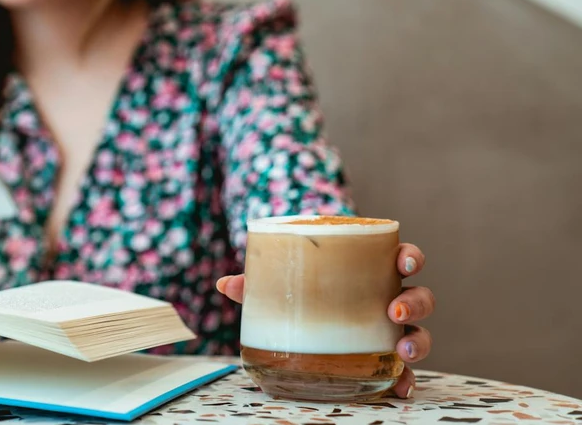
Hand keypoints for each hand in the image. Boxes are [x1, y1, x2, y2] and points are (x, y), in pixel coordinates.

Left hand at [217, 243, 434, 399]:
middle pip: (419, 297)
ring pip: (419, 332)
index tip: (403, 261)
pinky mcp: (384, 359)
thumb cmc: (303, 289)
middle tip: (393, 310)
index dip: (409, 256)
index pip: (402, 257)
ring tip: (402, 349)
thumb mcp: (282, 282)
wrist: (305, 314)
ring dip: (416, 341)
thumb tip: (225, 285)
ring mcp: (390, 331)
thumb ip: (258, 283)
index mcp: (371, 271)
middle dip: (414, 302)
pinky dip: (404, 379)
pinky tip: (401, 389)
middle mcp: (388, 300)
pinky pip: (403, 370)